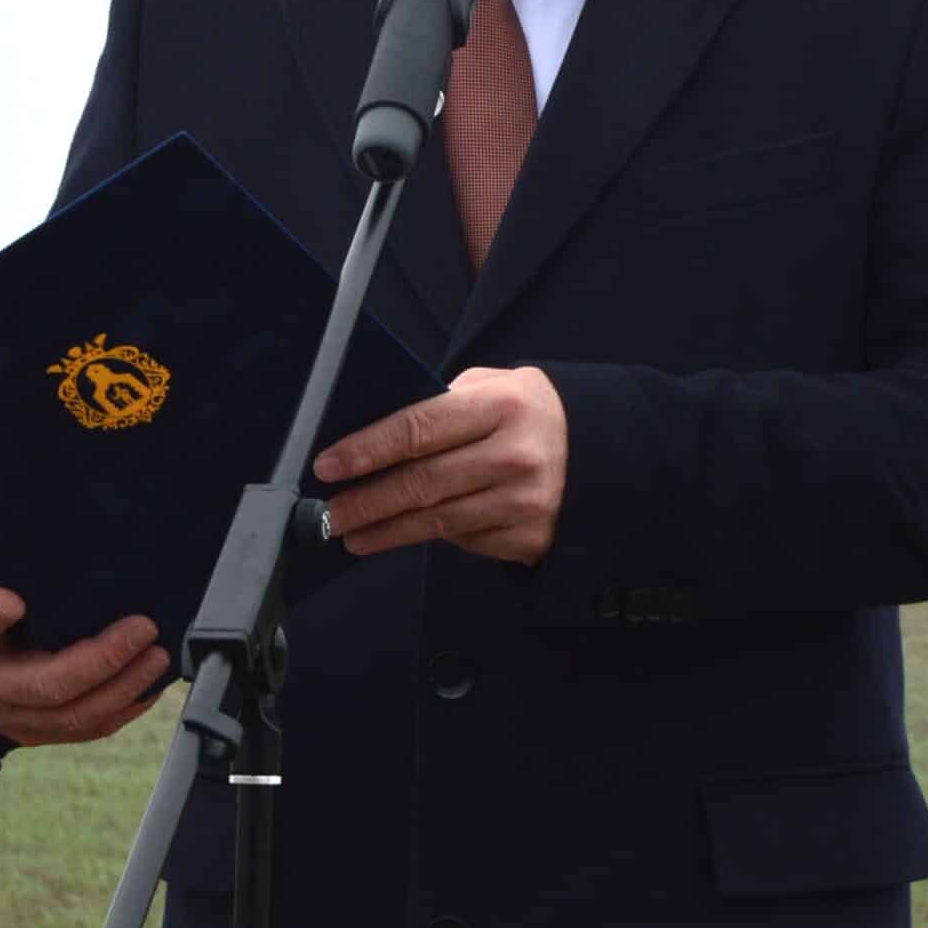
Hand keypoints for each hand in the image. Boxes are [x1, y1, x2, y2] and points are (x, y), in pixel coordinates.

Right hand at [0, 475, 171, 746]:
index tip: (13, 598)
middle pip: (43, 686)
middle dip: (97, 661)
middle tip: (140, 629)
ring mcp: (14, 712)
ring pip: (73, 716)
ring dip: (122, 688)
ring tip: (159, 655)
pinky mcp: (38, 727)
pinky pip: (84, 729)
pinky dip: (122, 711)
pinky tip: (154, 684)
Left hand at [311, 366, 566, 565]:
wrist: (599, 452)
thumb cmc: (528, 414)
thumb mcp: (493, 387)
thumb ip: (441, 405)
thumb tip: (374, 438)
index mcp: (501, 406)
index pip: (418, 428)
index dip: (367, 450)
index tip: (327, 466)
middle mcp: (515, 454)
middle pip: (421, 484)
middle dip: (365, 501)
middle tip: (329, 514)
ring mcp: (524, 502)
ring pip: (436, 522)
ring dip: (386, 531)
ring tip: (351, 534)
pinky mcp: (529, 537)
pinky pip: (464, 541)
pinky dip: (432, 537)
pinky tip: (407, 533)